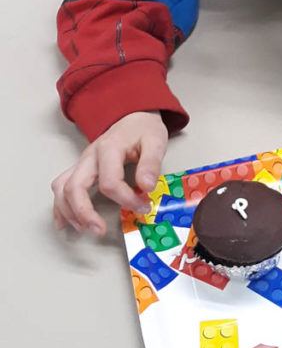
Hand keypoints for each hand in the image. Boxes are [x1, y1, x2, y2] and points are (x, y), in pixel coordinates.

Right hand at [52, 112, 167, 236]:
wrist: (133, 116)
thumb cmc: (143, 130)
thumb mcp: (155, 141)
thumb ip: (151, 163)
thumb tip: (147, 187)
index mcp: (109, 149)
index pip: (109, 182)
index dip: (126, 200)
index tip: (143, 207)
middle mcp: (90, 157)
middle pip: (75, 187)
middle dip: (84, 212)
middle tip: (99, 230)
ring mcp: (82, 163)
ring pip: (62, 189)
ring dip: (70, 212)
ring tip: (85, 229)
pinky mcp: (80, 169)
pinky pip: (61, 187)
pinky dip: (60, 207)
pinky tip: (64, 223)